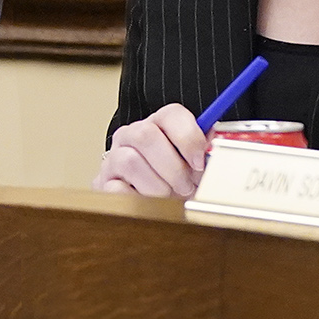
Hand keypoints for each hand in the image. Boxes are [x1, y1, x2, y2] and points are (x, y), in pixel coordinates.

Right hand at [94, 103, 208, 196]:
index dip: (188, 137)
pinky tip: (148, 202)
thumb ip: (205, 150)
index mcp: (158, 124)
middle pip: (146, 134)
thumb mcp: (193, 165)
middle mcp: (131, 135)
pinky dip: (138, 199)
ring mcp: (114, 157)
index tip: (199, 161)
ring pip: (130, 161)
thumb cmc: (174, 181)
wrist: (149, 204)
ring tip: (168, 196)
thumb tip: (215, 140)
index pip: (171, 114)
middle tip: (186, 185)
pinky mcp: (104, 181)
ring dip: (157, 186)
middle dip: (172, 166)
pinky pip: (117, 187)